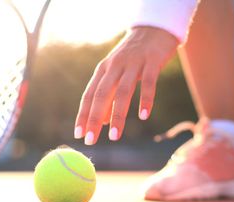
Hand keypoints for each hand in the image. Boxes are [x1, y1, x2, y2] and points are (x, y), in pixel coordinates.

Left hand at [74, 26, 178, 144]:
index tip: (79, 135)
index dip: (83, 115)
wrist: (154, 30)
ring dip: (117, 116)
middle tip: (91, 140)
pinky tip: (143, 116)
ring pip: (123, 92)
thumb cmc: (134, 57)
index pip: (89, 95)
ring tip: (114, 137)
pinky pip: (149, 84)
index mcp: (104, 70)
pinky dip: (146, 100)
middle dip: (94, 119)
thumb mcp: (118, 74)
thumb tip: (102, 122)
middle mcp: (115, 66)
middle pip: (101, 95)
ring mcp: (133, 64)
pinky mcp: (152, 62)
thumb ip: (110, 96)